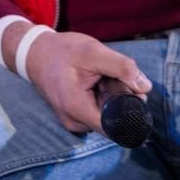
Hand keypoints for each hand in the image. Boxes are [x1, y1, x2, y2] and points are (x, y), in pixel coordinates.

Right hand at [16, 25, 151, 133]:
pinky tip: (95, 85)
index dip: (132, 113)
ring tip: (101, 80)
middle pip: (113, 122)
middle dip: (122, 103)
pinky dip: (102, 101)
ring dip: (112, 101)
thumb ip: (122, 67)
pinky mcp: (73, 116)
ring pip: (106, 118)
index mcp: (78, 109)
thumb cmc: (61, 51)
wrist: (34, 52)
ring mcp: (72, 121)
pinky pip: (97, 114)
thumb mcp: (93, 52)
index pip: (116, 128)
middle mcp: (74, 122)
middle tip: (115, 79)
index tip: (135, 95)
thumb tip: (146, 87)